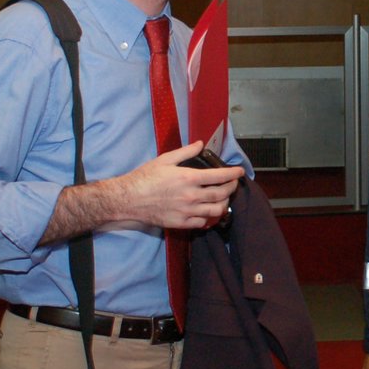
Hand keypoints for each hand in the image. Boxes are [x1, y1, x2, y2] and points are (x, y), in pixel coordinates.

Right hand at [122, 141, 243, 229]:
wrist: (129, 199)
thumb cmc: (145, 177)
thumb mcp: (165, 159)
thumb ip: (186, 152)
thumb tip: (200, 144)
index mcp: (188, 178)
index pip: (219, 176)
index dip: (233, 174)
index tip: (239, 172)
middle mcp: (191, 196)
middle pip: (221, 194)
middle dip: (231, 188)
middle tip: (233, 184)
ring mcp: (187, 211)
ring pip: (215, 210)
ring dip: (224, 203)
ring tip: (224, 198)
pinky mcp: (181, 223)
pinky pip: (202, 222)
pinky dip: (209, 216)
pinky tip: (207, 210)